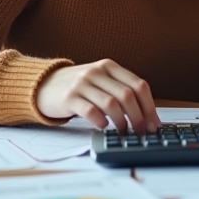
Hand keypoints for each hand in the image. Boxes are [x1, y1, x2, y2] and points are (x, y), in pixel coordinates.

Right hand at [35, 59, 159, 133]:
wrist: (43, 85)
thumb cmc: (78, 87)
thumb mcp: (100, 81)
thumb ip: (119, 90)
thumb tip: (146, 115)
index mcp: (110, 66)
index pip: (139, 85)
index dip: (149, 106)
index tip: (154, 123)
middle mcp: (97, 72)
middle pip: (127, 95)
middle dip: (139, 117)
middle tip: (142, 132)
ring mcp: (82, 84)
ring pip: (112, 104)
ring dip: (122, 122)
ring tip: (124, 132)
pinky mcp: (69, 97)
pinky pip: (90, 111)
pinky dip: (101, 121)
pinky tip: (103, 126)